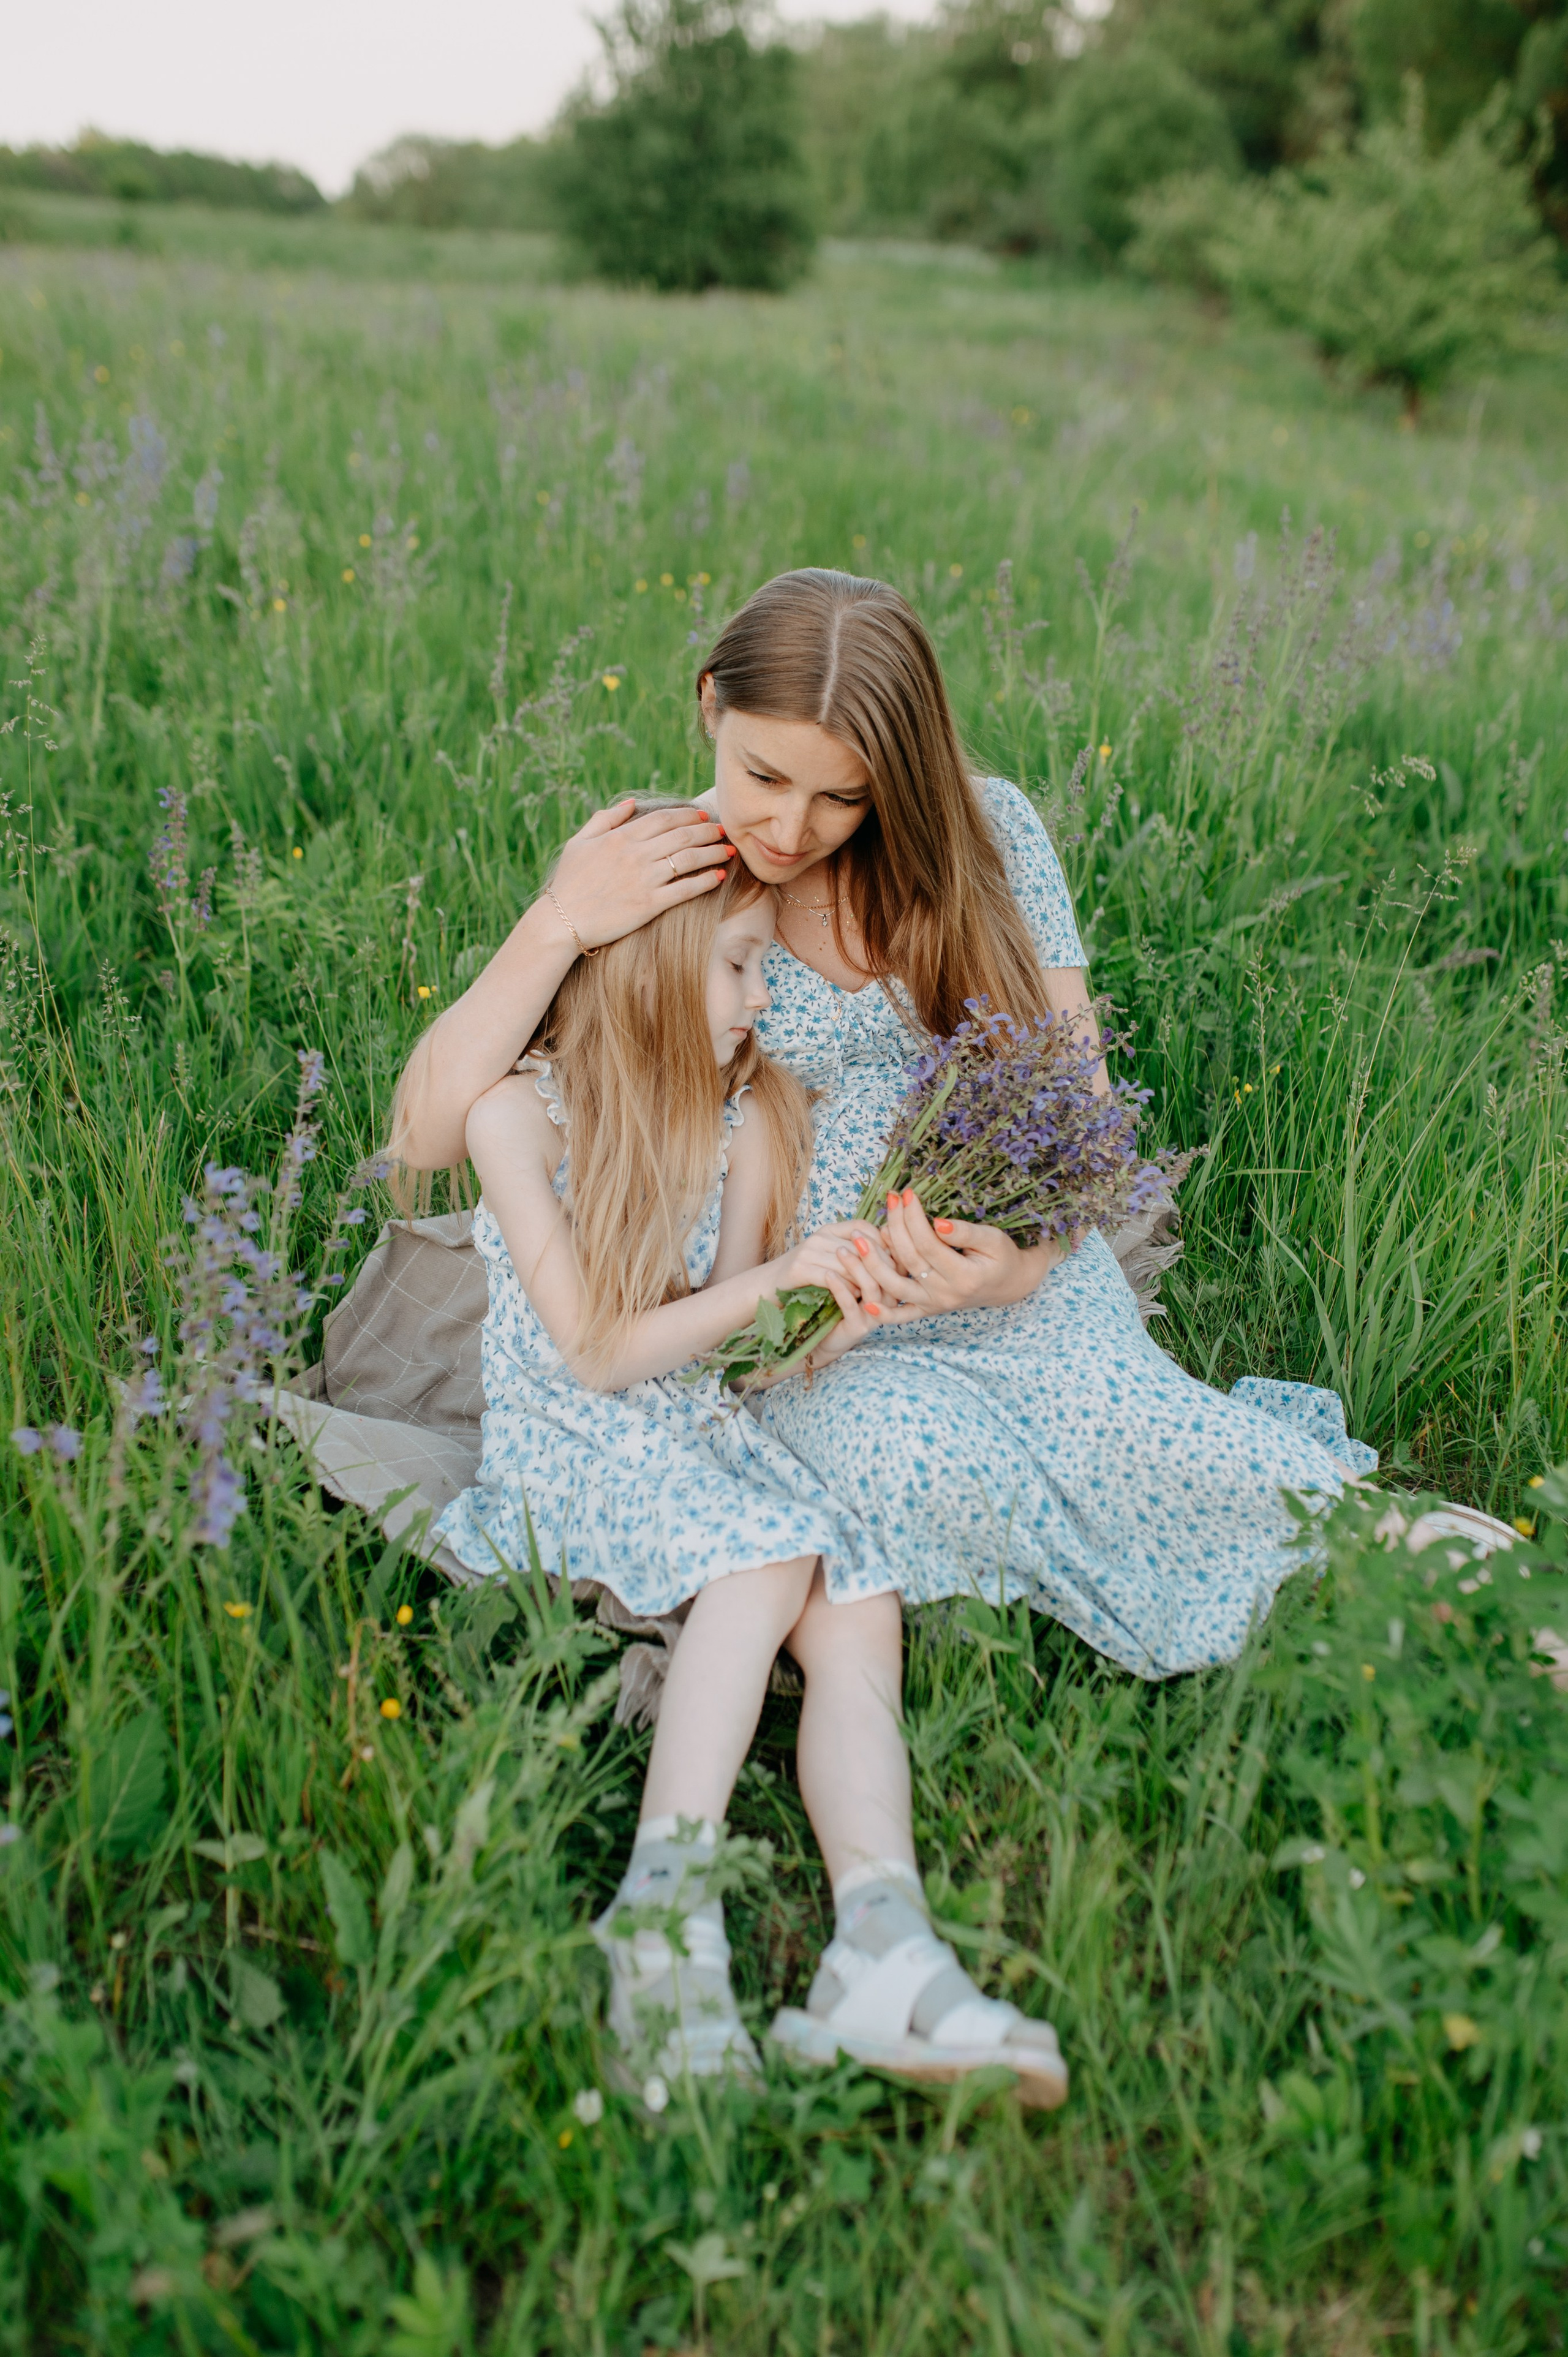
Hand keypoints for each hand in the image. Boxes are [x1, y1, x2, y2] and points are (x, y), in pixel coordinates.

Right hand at [545, 797, 734, 951]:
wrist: (562, 921)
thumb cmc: (569, 882)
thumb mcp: (579, 842)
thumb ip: (605, 819)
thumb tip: (630, 803)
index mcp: (620, 837)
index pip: (664, 819)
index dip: (688, 815)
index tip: (703, 816)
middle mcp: (635, 855)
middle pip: (682, 836)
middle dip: (708, 831)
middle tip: (723, 830)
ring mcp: (644, 879)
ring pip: (689, 859)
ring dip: (713, 852)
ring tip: (728, 850)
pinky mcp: (649, 904)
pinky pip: (685, 889)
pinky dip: (705, 881)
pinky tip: (718, 876)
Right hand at [773, 1227, 898, 1329]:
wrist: (766, 1286)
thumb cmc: (802, 1276)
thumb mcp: (828, 1259)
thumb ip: (852, 1254)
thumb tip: (887, 1259)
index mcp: (829, 1229)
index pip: (863, 1227)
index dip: (883, 1242)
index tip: (896, 1260)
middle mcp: (819, 1236)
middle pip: (860, 1246)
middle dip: (879, 1265)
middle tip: (894, 1282)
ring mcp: (808, 1251)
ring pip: (848, 1264)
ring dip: (865, 1281)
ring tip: (877, 1293)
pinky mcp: (800, 1269)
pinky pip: (832, 1278)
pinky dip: (847, 1289)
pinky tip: (855, 1299)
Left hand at [877, 1189, 1061, 1314]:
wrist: (1007, 1285)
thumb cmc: (1001, 1257)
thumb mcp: (993, 1239)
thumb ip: (966, 1232)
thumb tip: (937, 1223)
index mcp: (964, 1276)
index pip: (928, 1244)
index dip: (914, 1218)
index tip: (907, 1194)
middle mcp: (945, 1294)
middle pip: (908, 1259)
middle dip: (895, 1226)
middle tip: (888, 1201)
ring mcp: (933, 1304)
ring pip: (896, 1286)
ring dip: (872, 1264)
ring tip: (857, 1238)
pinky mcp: (926, 1310)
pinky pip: (901, 1315)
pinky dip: (883, 1312)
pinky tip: (864, 1301)